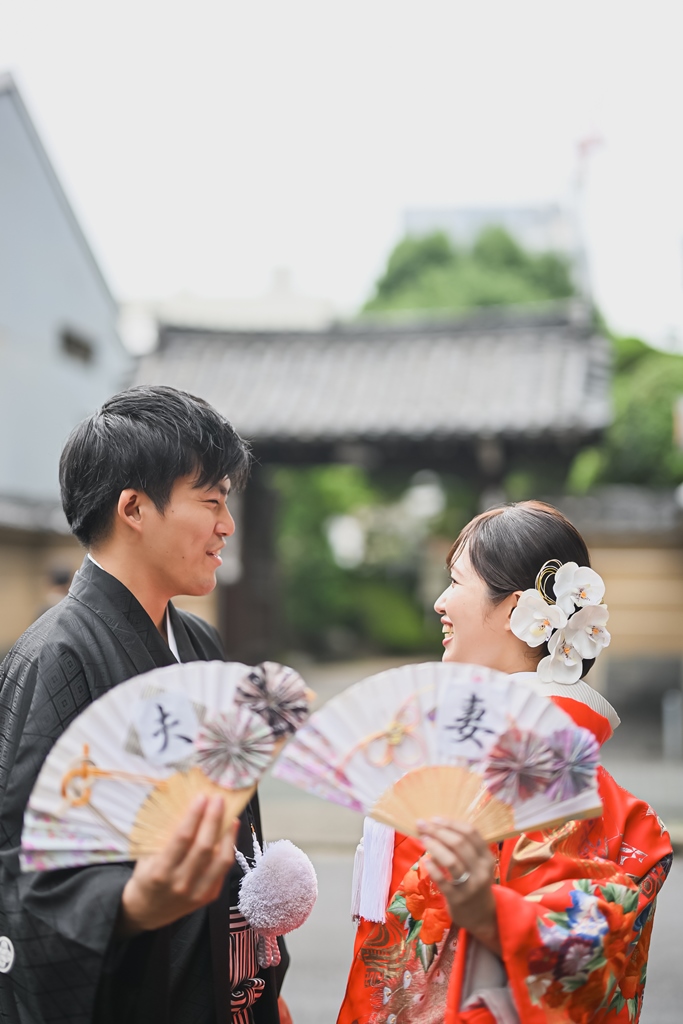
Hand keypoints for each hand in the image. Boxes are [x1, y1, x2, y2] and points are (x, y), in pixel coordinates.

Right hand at [119, 794, 238, 934]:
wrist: (146, 911)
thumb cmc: (146, 877)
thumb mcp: (146, 855)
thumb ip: (164, 835)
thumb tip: (185, 804)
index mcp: (160, 872)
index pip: (182, 839)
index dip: (194, 816)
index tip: (202, 797)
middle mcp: (180, 884)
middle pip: (204, 847)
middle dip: (213, 819)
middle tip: (219, 799)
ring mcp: (196, 893)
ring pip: (221, 860)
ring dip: (228, 835)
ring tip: (231, 816)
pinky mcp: (208, 897)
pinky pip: (224, 870)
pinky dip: (228, 849)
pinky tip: (230, 834)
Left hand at [417, 818, 500, 956]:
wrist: (482, 916)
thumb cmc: (475, 883)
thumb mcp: (478, 865)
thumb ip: (465, 848)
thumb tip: (438, 827)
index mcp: (487, 857)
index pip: (471, 833)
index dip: (451, 823)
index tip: (435, 818)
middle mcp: (481, 870)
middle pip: (459, 844)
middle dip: (438, 831)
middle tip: (423, 825)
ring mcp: (470, 886)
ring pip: (451, 860)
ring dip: (434, 846)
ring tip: (423, 839)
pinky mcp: (457, 899)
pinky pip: (442, 880)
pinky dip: (432, 868)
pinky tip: (426, 860)